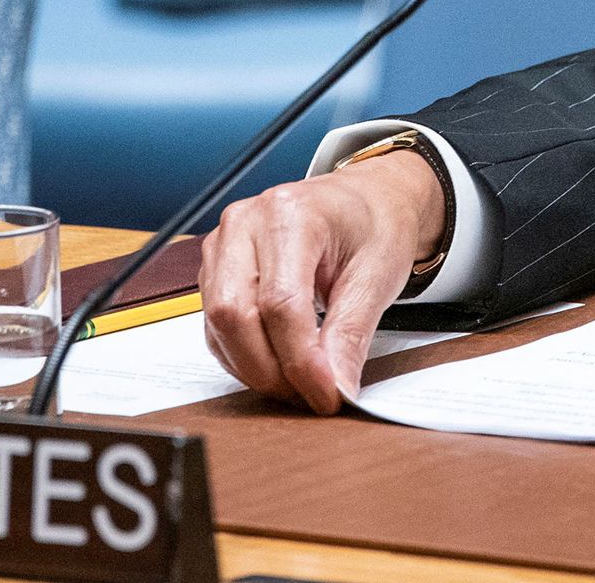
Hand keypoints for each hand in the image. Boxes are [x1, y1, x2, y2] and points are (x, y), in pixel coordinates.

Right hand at [200, 151, 445, 412]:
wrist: (365, 198)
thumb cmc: (374, 223)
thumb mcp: (378, 274)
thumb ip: (351, 333)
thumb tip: (335, 386)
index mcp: (289, 214)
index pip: (280, 303)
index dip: (300, 360)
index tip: (326, 394)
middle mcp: (244, 224)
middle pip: (235, 315)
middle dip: (271, 369)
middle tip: (311, 394)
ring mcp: (223, 245)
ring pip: (219, 325)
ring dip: (255, 367)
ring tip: (299, 382)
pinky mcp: (216, 269)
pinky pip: (215, 326)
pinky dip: (244, 356)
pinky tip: (278, 364)